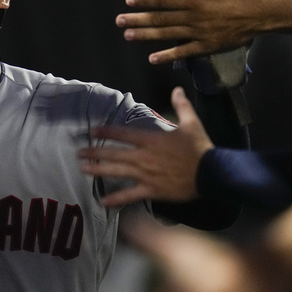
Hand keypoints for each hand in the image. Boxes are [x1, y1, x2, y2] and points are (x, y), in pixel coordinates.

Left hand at [79, 87, 211, 206]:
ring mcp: (146, 175)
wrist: (212, 173)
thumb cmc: (200, 148)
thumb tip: (177, 89)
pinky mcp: (152, 190)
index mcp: (152, 139)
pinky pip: (130, 195)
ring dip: (99, 170)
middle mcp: (145, 157)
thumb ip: (182, 105)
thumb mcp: (192, 123)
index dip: (106, 131)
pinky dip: (116, 199)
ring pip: (117, 171)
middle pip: (114, 153)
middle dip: (95, 151)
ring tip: (83, 168)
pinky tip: (103, 202)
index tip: (92, 130)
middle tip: (79, 151)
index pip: (123, 134)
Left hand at [115, 0, 268, 63]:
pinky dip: (168, 56)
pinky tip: (152, 59)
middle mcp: (194, 17)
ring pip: (168, 35)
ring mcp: (199, 33)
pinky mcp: (207, 46)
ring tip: (128, 36)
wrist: (263, 13)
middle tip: (119, 21)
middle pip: (161, 19)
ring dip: (146, 36)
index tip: (129, 2)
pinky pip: (184, 52)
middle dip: (138, 20)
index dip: (145, 1)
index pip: (164, 0)